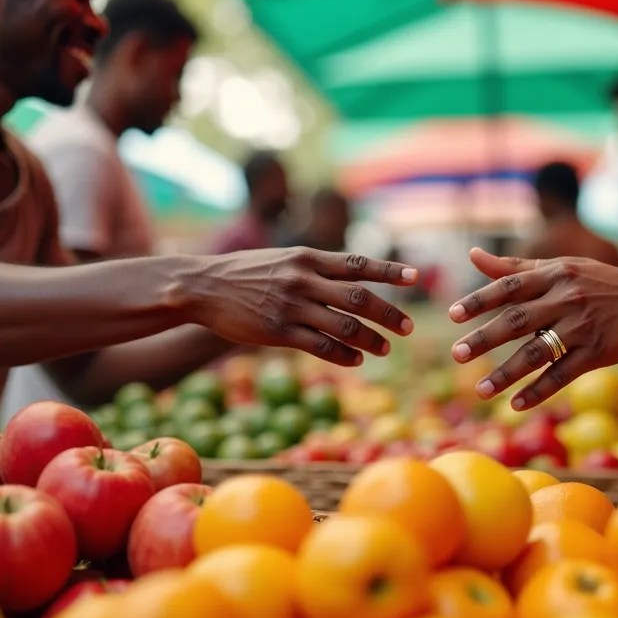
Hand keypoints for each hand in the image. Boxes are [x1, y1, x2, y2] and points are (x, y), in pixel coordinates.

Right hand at [198, 247, 417, 365]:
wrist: (201, 287)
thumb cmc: (245, 273)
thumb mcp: (283, 259)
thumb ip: (316, 267)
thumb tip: (353, 277)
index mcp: (307, 257)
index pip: (358, 263)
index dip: (389, 270)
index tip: (416, 277)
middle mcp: (303, 279)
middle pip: (360, 297)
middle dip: (388, 314)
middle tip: (407, 328)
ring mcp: (291, 306)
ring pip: (344, 325)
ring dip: (370, 339)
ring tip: (385, 349)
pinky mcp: (278, 332)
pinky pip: (320, 346)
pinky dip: (343, 355)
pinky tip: (356, 360)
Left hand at [447, 248, 617, 409]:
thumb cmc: (600, 284)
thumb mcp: (562, 268)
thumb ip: (516, 267)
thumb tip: (473, 255)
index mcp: (555, 275)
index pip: (510, 286)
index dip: (480, 300)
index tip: (453, 315)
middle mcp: (566, 299)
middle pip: (518, 320)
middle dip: (485, 338)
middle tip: (457, 354)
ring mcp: (582, 327)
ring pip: (537, 353)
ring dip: (506, 373)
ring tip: (480, 390)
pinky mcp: (596, 353)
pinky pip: (562, 375)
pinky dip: (539, 391)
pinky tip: (516, 404)